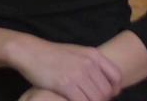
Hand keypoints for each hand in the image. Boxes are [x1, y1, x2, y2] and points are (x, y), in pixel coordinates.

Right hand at [5, 35, 121, 100]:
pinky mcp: (65, 84)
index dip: (115, 90)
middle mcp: (88, 64)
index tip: (107, 95)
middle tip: (90, 100)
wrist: (30, 52)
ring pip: (96, 99)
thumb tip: (106, 82)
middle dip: (101, 100)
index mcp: (93, 55)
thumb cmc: (52, 55)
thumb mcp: (76, 52)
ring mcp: (77, 74)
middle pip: (106, 91)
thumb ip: (91, 64)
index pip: (116, 76)